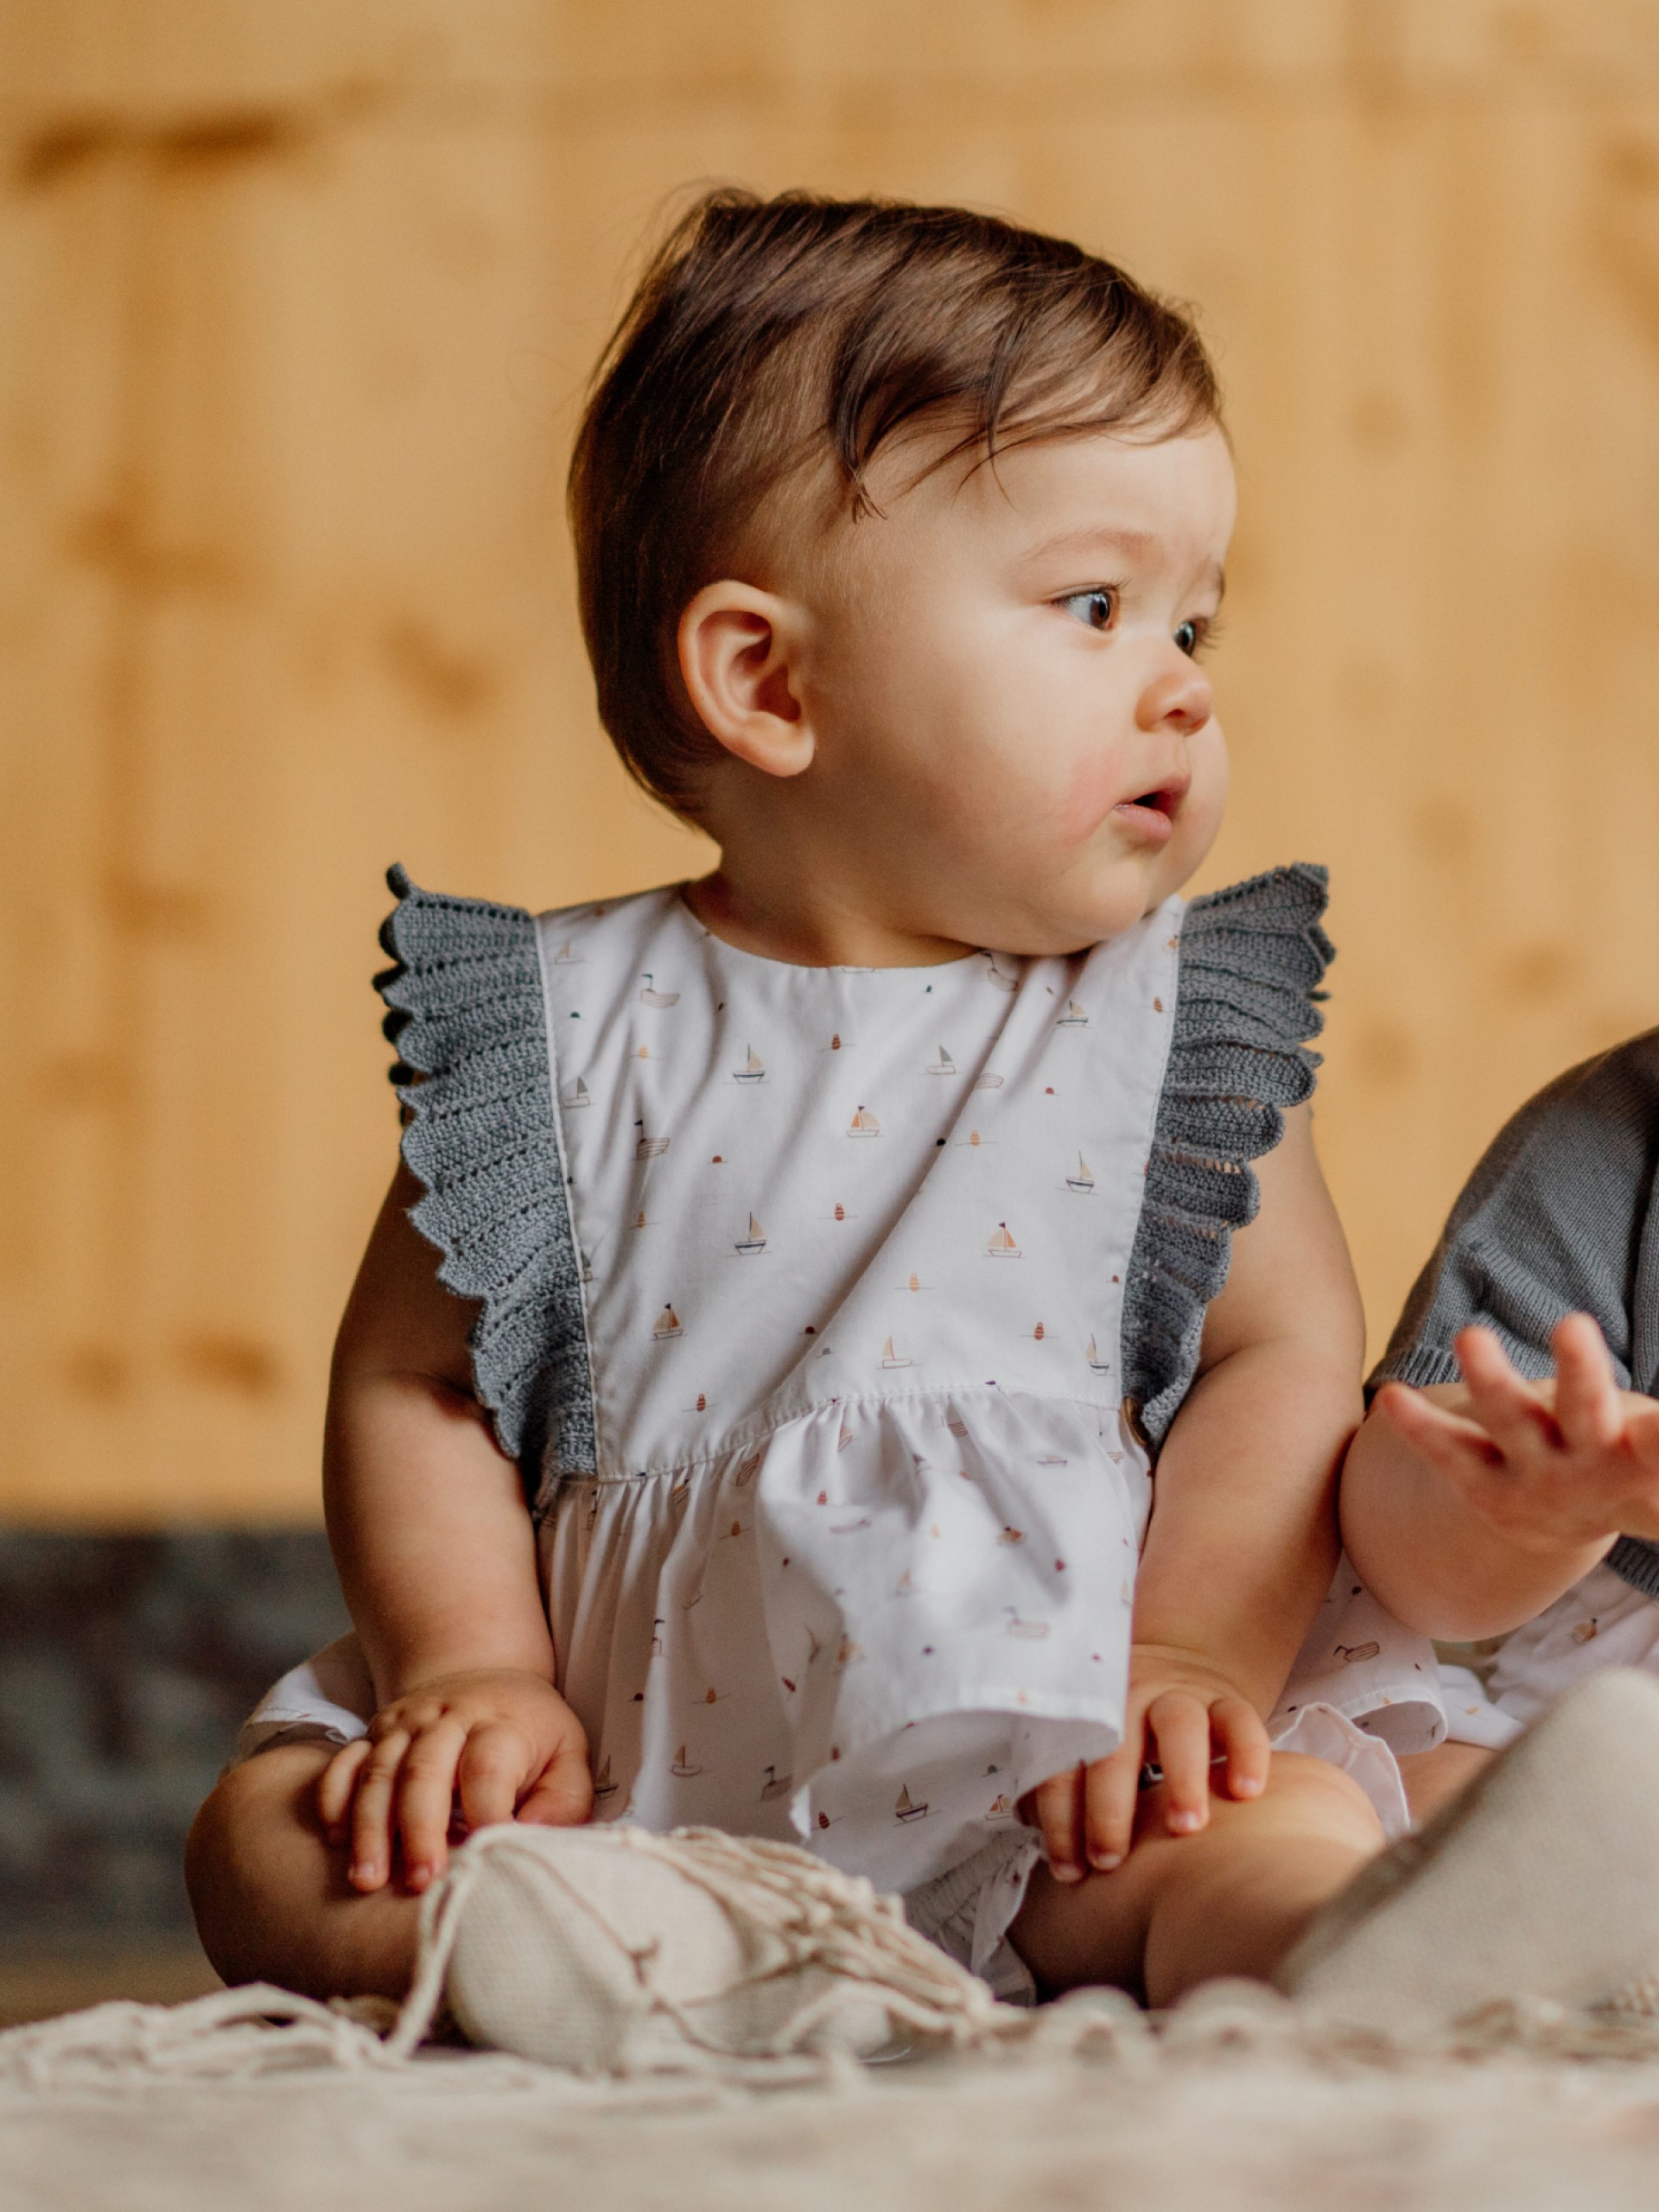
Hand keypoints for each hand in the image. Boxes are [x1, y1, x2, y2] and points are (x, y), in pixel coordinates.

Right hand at [317, 1667, 591, 1894]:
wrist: (484, 1676)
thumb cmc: (531, 1734)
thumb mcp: (567, 1756)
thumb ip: (563, 1802)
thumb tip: (534, 1844)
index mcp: (501, 1724)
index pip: (488, 1768)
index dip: (488, 1814)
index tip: (487, 1862)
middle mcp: (448, 1719)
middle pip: (425, 1770)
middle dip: (420, 1829)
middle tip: (420, 1882)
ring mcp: (405, 1724)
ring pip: (379, 1772)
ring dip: (370, 1827)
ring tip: (368, 1881)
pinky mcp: (375, 1734)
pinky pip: (345, 1762)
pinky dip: (334, 1798)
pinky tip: (335, 1839)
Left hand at [1025, 1643, 1267, 1881]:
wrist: (1176, 1661)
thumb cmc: (1122, 1726)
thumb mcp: (1087, 1740)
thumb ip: (1059, 1778)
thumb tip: (1029, 1822)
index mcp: (1087, 1714)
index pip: (1063, 1765)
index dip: (1060, 1819)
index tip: (1069, 1871)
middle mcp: (1130, 1698)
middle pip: (1114, 1747)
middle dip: (1108, 1807)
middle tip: (1109, 1860)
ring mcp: (1181, 1695)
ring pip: (1179, 1726)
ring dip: (1180, 1776)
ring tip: (1185, 1828)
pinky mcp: (1226, 1699)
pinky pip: (1240, 1720)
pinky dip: (1246, 1753)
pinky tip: (1246, 1793)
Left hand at [1374, 1317, 1658, 1553]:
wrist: (1579, 1520)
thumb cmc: (1632, 1456)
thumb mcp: (1654, 1450)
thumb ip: (1658, 1439)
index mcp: (1643, 1456)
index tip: (1658, 1416)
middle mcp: (1592, 1463)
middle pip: (1587, 1411)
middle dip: (1579, 1370)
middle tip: (1572, 1325)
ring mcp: (1534, 1476)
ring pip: (1513, 1423)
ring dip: (1493, 1381)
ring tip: (1472, 1336)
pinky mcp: (1487, 1486)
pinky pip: (1451, 1451)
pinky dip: (1419, 1426)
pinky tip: (1390, 1398)